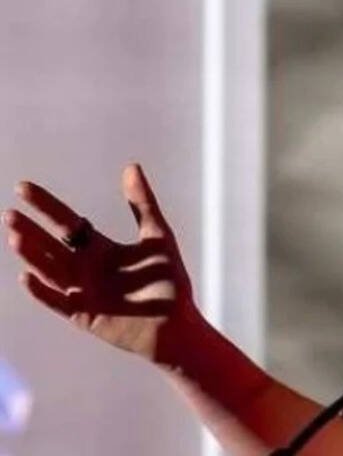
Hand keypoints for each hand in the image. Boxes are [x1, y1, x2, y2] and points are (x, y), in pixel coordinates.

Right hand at [3, 163, 200, 366]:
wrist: (177, 324)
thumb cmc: (169, 282)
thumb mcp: (157, 236)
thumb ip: (142, 204)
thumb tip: (131, 166)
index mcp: (100, 249)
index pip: (66, 223)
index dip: (46, 206)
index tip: (22, 188)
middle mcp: (85, 268)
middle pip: (52, 246)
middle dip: (31, 230)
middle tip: (10, 214)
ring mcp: (82, 291)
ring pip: (50, 270)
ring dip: (33, 256)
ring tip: (16, 236)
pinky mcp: (83, 315)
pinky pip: (57, 302)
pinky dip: (42, 291)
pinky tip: (27, 276)